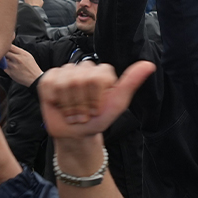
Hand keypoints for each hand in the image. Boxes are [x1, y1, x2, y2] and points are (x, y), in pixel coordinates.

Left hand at [4, 45, 42, 85]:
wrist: (35, 78)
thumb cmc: (32, 67)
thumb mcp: (28, 56)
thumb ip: (19, 51)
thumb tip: (11, 47)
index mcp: (22, 53)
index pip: (10, 46)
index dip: (6, 46)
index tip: (6, 48)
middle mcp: (17, 59)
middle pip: (5, 52)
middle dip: (3, 53)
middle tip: (4, 54)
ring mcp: (13, 66)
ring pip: (3, 60)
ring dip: (3, 60)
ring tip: (7, 61)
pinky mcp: (10, 72)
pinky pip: (3, 67)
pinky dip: (4, 66)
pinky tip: (8, 67)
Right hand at [37, 61, 154, 139]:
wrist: (76, 133)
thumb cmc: (98, 119)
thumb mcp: (117, 104)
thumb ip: (131, 82)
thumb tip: (149, 64)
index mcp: (102, 71)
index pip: (98, 77)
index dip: (96, 98)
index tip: (98, 108)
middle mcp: (84, 67)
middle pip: (80, 80)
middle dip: (82, 103)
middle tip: (84, 112)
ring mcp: (65, 71)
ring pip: (64, 83)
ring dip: (69, 105)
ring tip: (73, 111)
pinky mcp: (49, 78)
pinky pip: (50, 85)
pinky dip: (54, 100)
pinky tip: (59, 104)